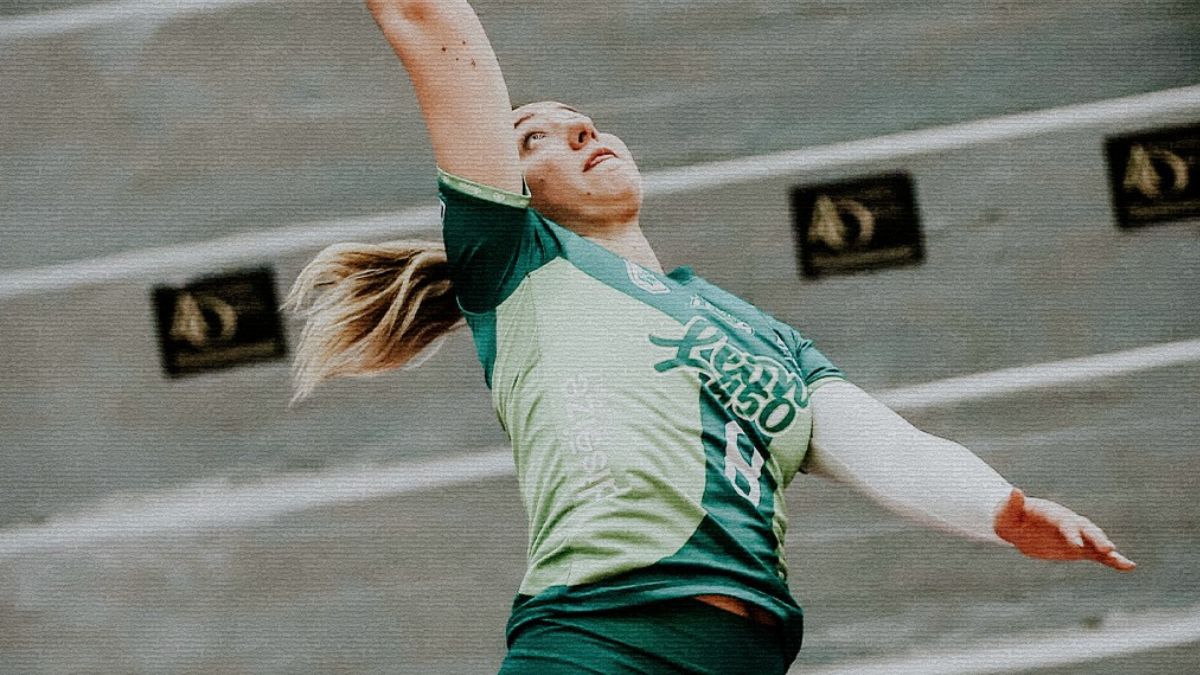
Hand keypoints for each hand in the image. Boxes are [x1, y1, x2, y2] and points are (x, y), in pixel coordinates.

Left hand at [992, 488, 1135, 570]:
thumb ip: (1011, 504)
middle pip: (1085, 528)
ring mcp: (1076, 535)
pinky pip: (1098, 555)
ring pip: (1095, 541)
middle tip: (1107, 549)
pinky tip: (1129, 566)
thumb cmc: (1008, 519)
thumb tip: (1015, 490)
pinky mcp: (1080, 548)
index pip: (1064, 523)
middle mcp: (1068, 523)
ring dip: (1107, 550)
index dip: (1071, 533)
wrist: (1018, 526)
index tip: (1077, 545)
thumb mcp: (1005, 514)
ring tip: (1122, 561)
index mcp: (1052, 514)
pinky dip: (1112, 560)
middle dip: (1096, 538)